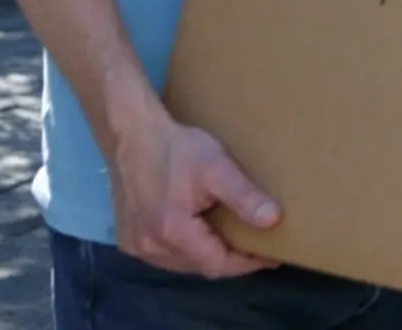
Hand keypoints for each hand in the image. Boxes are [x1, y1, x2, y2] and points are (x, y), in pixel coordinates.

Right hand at [108, 112, 280, 276]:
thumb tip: (273, 220)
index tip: (272, 256)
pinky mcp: (128, 239)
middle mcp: (150, 247)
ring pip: (183, 263)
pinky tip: (203, 235)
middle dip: (230, 260)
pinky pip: (165, 256)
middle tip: (257, 247)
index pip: (218, 264)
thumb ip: (244, 196)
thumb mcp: (217, 168)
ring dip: (208, 256)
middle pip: (200, 266)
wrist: (135, 135)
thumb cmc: (178, 149)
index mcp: (172, 233)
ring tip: (234, 242)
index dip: (247, 263)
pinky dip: (187, 251)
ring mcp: (136, 245)